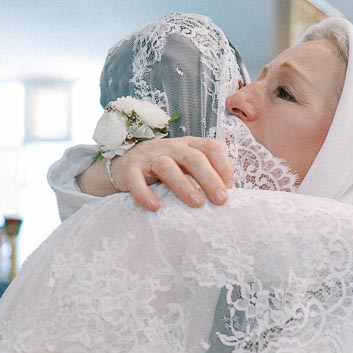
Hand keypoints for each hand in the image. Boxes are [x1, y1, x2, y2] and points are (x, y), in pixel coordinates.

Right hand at [80, 137, 233, 210]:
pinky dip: (144, 193)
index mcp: (188, 145)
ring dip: (184, 186)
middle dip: (210, 179)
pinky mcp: (129, 169)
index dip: (224, 166)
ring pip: (167, 166)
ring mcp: (149, 156)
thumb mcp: (184, 167)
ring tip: (197, 204)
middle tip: (221, 200)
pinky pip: (136, 181)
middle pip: (193, 157)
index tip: (231, 188)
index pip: (211, 147)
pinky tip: (155, 207)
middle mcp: (170, 147)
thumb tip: (227, 195)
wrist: (121, 166)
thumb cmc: (161, 171)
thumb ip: (203, 175)